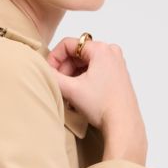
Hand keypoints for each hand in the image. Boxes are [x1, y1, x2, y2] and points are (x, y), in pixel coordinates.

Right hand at [46, 36, 148, 160]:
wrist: (123, 124)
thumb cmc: (103, 106)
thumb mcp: (71, 89)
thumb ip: (53, 76)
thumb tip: (43, 69)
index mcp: (101, 49)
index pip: (68, 44)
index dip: (54, 57)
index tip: (49, 72)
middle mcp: (111, 52)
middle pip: (77, 53)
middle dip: (64, 69)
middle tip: (59, 85)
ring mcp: (116, 63)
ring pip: (85, 63)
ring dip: (73, 75)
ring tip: (68, 92)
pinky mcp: (117, 75)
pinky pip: (94, 70)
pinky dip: (83, 79)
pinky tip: (78, 94)